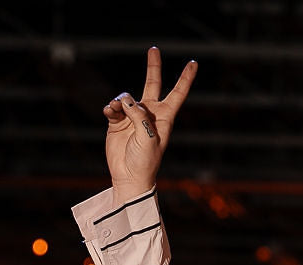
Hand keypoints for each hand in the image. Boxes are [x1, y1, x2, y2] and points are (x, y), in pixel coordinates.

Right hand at [103, 47, 197, 200]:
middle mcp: (149, 114)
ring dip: (121, 101)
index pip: (177, 94)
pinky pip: (113, 106)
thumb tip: (125, 99)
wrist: (129, 177)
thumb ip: (139, 115)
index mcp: (164, 118)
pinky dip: (110, 107)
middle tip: (154, 49)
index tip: (193, 63)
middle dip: (154, 67)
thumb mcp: (147, 138)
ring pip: (126, 97)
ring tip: (117, 110)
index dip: (185, 78)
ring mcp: (132, 117)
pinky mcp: (117, 121)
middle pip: (153, 84)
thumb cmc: (144, 162)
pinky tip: (109, 112)